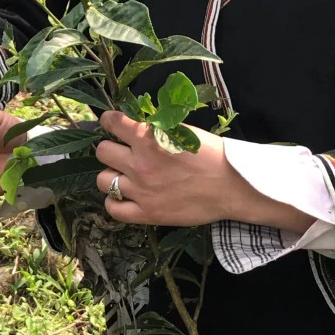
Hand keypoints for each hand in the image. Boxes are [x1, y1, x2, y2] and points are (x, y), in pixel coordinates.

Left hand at [94, 111, 234, 226]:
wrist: (231, 186)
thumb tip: (135, 123)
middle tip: (123, 153)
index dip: (109, 122)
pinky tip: (125, 197)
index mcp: (149, 137)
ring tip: (125, 176)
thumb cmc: (212, 155)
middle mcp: (139, 163)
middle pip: (102, 152)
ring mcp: (141, 190)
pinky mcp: (147, 213)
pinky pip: (113, 209)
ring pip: (103, 180)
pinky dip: (115, 202)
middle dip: (111, 149)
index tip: (112, 124)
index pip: (111, 123)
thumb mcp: (182, 131)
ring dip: (112, 175)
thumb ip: (155, 128)